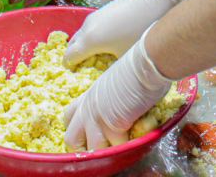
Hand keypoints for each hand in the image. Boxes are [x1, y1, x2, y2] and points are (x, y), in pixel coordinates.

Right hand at [63, 0, 191, 67]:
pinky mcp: (102, 10)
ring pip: (82, 34)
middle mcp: (87, 27)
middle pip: (72, 44)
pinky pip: (90, 27)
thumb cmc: (139, 32)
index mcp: (89, 40)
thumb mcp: (125, 57)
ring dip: (84, 45)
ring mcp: (94, 16)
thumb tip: (106, 75)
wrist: (154, 0)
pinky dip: (92, 36)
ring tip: (98, 56)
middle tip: (87, 68)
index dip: (70, 68)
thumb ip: (111, 68)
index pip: (68, 57)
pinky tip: (107, 43)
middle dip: (75, 57)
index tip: (78, 77)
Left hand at [64, 31, 172, 150]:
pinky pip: (116, 147)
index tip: (87, 136)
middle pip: (71, 139)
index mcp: (90, 94)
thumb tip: (124, 108)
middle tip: (99, 151)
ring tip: (117, 151)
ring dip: (103, 154)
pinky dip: (125, 149)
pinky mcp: (112, 125)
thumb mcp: (118, 81)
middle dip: (82, 150)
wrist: (146, 61)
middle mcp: (89, 106)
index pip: (70, 116)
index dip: (76, 130)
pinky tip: (134, 143)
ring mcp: (98, 117)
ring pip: (90, 150)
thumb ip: (113, 97)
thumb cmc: (139, 65)